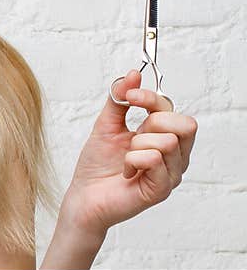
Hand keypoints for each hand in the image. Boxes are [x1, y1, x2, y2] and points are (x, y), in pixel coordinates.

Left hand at [61, 69, 198, 237]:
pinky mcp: (161, 189)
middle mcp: (173, 155)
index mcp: (162, 136)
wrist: (84, 195)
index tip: (129, 97)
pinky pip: (155, 160)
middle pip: (185, 124)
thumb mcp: (106, 124)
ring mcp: (170, 173)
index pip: (171, 108)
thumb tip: (132, 74)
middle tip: (132, 135)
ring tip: (126, 157)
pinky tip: (126, 170)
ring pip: (168, 141)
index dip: (150, 98)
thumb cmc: (97, 164)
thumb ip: (119, 99)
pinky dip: (133, 160)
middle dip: (152, 122)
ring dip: (137, 145)